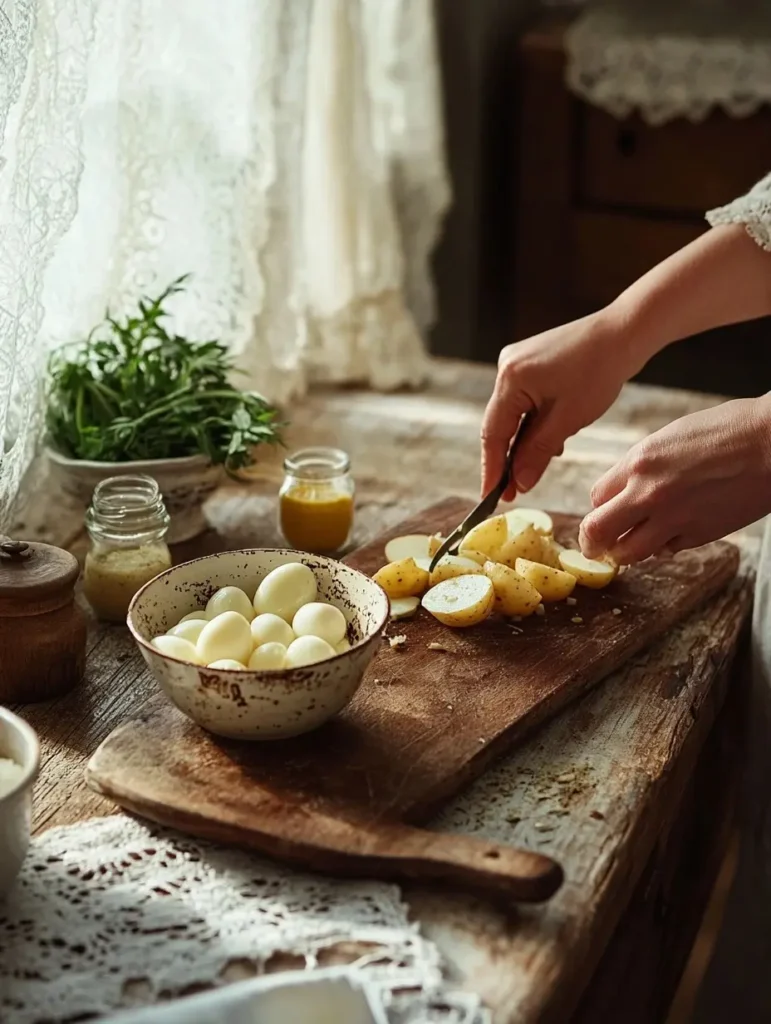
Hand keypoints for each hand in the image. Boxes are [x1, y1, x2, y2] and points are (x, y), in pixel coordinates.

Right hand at [481, 310, 638, 498]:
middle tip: (512, 492)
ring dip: (523, 442)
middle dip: (508, 458)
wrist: (623, 333)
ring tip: (534, 469)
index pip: (493, 433)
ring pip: (512, 414)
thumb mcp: (568, 419)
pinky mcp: (529, 362)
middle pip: (499, 424)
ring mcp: (516, 362)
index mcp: (511, 379)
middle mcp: (506, 367)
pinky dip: (533, 423)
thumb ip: (538, 452)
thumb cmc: (600, 371)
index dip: (492, 469)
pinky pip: (523, 401)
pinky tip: (549, 439)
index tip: (492, 497)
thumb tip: (520, 482)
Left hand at [580, 396, 770, 562]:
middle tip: (594, 548)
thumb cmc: (728, 430)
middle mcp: (649, 494)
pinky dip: (663, 548)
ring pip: (629, 553)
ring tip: (627, 548)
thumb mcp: (670, 437)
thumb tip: (624, 491)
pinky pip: (667, 551)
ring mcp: (674, 519)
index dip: (598, 508)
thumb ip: (642, 466)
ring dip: (624, 553)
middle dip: (592, 543)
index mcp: (639, 463)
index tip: (603, 512)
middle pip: (598, 532)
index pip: (596, 498)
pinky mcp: (699, 536)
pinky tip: (670, 535)